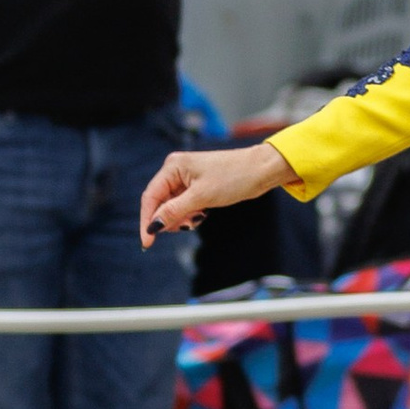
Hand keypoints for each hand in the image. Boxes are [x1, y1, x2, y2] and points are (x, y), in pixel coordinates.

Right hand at [141, 139, 296, 247]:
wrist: (262, 170)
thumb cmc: (234, 177)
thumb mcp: (201, 197)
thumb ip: (174, 211)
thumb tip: (153, 226)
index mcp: (173, 166)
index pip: (151, 197)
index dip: (147, 220)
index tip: (147, 242)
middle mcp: (176, 170)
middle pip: (160, 203)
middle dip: (170, 219)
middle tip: (188, 225)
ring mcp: (186, 178)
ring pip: (172, 206)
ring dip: (182, 217)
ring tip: (200, 217)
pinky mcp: (197, 186)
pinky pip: (184, 205)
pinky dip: (191, 214)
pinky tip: (203, 214)